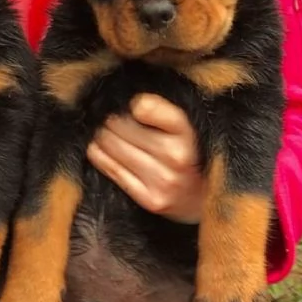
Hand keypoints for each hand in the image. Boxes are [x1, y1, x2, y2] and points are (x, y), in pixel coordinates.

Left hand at [87, 94, 205, 223]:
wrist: (204, 201)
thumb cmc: (189, 154)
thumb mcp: (185, 127)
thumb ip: (160, 111)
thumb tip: (121, 100)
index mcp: (187, 132)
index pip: (146, 107)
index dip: (135, 104)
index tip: (132, 106)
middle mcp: (176, 157)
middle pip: (120, 125)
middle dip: (110, 119)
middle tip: (109, 118)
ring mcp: (163, 181)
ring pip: (111, 146)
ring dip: (101, 136)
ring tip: (102, 132)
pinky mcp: (151, 200)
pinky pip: (110, 169)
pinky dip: (98, 154)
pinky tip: (97, 148)